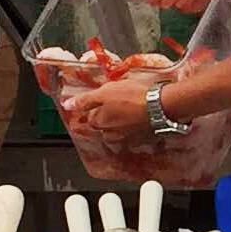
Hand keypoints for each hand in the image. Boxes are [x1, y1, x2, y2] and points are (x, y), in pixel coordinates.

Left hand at [62, 61, 176, 140]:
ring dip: (120, 125)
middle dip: (106, 120)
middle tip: (115, 107)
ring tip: (127, 112)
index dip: (93, 109)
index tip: (98, 104)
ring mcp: (128, 139)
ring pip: (118, 133)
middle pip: (103, 128)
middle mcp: (112, 135)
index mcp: (100, 123)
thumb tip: (67, 105)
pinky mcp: (143, 139)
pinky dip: (134, 128)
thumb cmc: (135, 97)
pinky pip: (133, 135)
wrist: (163, 106)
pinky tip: (139, 119)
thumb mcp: (104, 92)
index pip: (90, 119)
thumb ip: (85, 100)